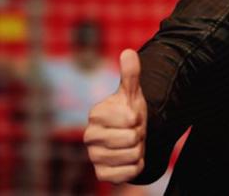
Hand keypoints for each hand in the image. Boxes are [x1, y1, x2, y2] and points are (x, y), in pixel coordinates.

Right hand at [84, 49, 146, 182]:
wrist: (128, 137)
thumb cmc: (128, 112)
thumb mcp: (132, 93)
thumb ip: (130, 74)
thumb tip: (128, 52)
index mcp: (96, 114)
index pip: (130, 119)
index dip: (138, 118)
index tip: (131, 116)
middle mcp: (89, 136)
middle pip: (132, 139)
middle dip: (139, 135)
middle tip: (132, 131)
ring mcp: (94, 157)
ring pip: (133, 155)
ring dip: (138, 150)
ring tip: (130, 143)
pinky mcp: (102, 174)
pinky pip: (130, 172)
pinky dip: (136, 166)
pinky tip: (129, 158)